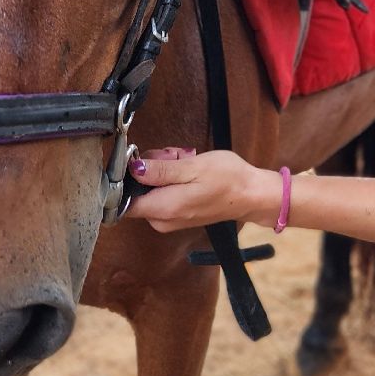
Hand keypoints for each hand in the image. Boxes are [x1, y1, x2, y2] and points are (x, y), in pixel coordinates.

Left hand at [123, 148, 281, 232]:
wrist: (251, 195)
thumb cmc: (227, 179)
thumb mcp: (192, 168)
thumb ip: (160, 171)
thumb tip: (132, 169)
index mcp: (163, 209)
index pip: (122, 201)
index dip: (126, 178)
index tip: (141, 160)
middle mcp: (162, 220)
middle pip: (137, 191)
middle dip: (150, 168)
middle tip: (174, 156)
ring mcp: (170, 219)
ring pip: (150, 189)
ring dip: (163, 170)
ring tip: (184, 160)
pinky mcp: (178, 214)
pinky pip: (163, 193)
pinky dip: (171, 179)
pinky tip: (188, 169)